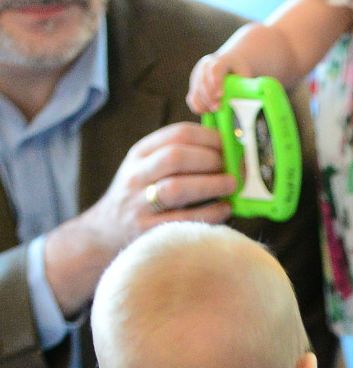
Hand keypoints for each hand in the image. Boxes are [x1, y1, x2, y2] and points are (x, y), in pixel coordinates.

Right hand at [43, 122, 235, 316]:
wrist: (104, 232)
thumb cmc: (138, 196)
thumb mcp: (146, 166)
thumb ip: (176, 155)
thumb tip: (226, 148)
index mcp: (139, 154)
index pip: (176, 135)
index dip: (209, 137)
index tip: (230, 143)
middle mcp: (136, 176)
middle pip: (176, 158)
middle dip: (211, 159)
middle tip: (234, 166)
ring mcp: (140, 205)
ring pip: (177, 188)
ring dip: (211, 184)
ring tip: (232, 184)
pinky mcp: (148, 232)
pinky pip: (184, 220)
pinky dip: (210, 213)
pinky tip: (225, 209)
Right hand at [187, 49, 250, 113]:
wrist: (229, 65)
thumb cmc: (239, 72)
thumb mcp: (244, 75)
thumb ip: (245, 84)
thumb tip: (252, 99)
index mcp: (219, 60)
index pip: (216, 69)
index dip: (216, 82)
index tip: (220, 95)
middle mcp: (205, 66)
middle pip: (204, 80)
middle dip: (209, 96)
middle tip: (217, 108)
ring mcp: (198, 75)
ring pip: (196, 90)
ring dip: (204, 102)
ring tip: (213, 111)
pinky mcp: (194, 85)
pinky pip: (192, 97)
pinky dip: (197, 105)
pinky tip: (205, 111)